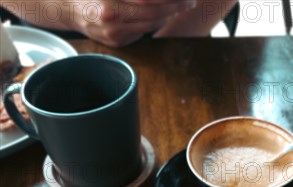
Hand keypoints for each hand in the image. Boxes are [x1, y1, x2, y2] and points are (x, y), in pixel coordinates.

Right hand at [71, 1, 197, 46]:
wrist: (69, 8)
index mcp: (110, 1)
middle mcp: (111, 16)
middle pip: (152, 12)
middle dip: (175, 5)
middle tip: (190, 0)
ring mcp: (113, 33)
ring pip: (150, 24)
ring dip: (169, 15)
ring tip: (181, 6)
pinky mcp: (116, 43)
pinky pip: (143, 32)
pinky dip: (156, 22)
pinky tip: (164, 15)